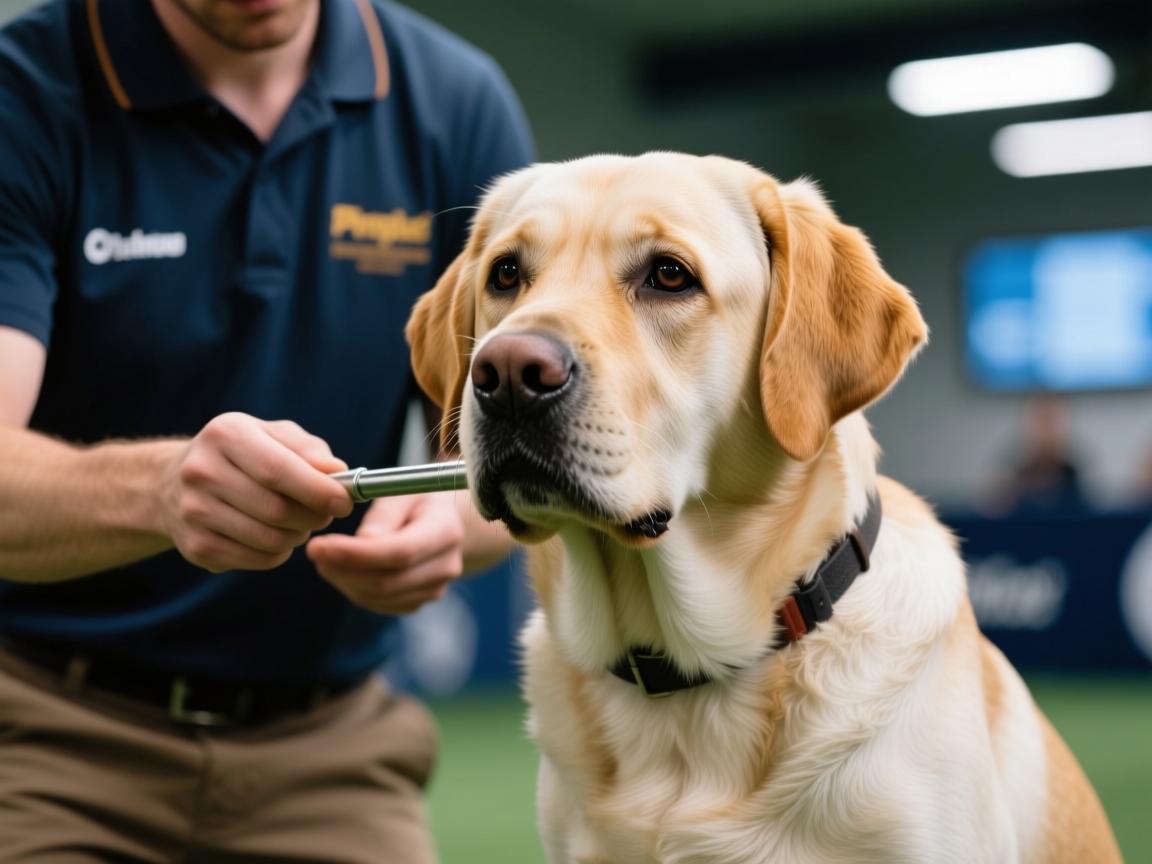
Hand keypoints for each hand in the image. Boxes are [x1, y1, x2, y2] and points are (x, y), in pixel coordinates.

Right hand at [159, 412, 352, 571]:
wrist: (175, 482)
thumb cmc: (244, 455)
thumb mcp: (274, 436)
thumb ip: (309, 449)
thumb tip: (338, 472)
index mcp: (226, 434)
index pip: (278, 470)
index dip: (318, 490)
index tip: (345, 502)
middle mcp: (202, 471)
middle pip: (277, 510)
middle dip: (314, 517)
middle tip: (324, 514)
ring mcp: (194, 512)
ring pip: (270, 539)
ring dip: (298, 535)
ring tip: (298, 522)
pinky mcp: (196, 546)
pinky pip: (259, 559)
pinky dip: (279, 552)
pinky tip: (274, 535)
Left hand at [305, 491, 465, 614]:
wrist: (442, 521)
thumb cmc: (416, 500)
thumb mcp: (402, 491)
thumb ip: (384, 514)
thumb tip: (363, 542)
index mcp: (445, 531)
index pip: (400, 552)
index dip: (356, 554)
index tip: (318, 545)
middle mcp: (446, 565)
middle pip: (387, 582)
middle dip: (343, 569)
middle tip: (314, 551)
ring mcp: (434, 588)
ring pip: (378, 596)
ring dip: (344, 580)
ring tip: (324, 557)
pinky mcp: (418, 601)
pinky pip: (379, 604)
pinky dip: (353, 589)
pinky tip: (341, 570)